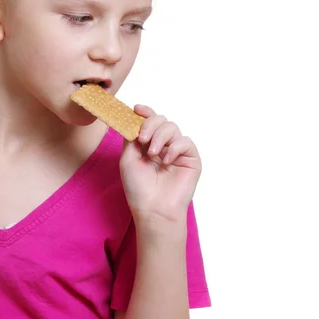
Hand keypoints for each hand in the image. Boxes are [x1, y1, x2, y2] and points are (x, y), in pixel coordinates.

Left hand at [119, 105, 201, 224]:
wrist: (153, 209)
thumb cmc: (139, 188)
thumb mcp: (127, 159)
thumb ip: (131, 137)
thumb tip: (132, 119)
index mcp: (147, 144)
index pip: (148, 122)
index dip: (145, 112)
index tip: (137, 109)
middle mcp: (163, 145)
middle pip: (161, 120)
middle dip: (150, 125)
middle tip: (142, 140)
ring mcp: (177, 151)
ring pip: (172, 127)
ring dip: (160, 137)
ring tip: (153, 155)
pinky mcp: (191, 158)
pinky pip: (185, 141)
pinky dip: (174, 147)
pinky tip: (166, 160)